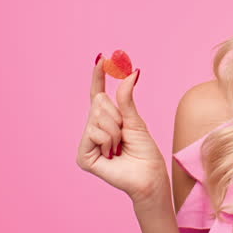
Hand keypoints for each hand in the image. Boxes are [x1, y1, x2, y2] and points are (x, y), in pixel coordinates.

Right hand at [76, 56, 168, 204]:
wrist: (149, 175)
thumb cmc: (145, 152)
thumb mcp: (136, 121)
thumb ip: (127, 99)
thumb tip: (132, 72)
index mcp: (107, 120)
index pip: (98, 94)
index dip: (98, 76)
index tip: (101, 57)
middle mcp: (94, 129)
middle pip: (98, 104)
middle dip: (117, 116)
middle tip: (124, 135)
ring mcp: (87, 143)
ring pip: (97, 118)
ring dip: (115, 131)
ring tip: (120, 147)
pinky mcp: (83, 156)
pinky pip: (93, 133)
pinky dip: (108, 141)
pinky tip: (112, 155)